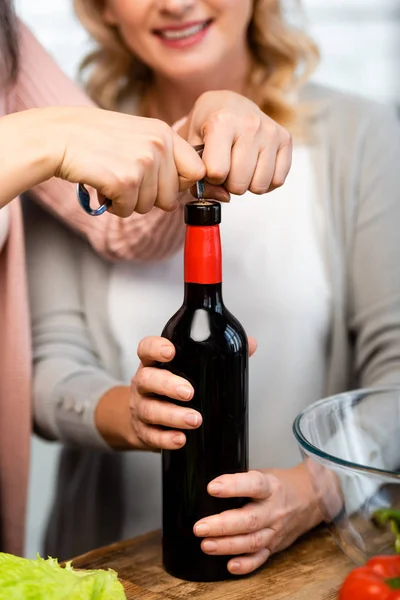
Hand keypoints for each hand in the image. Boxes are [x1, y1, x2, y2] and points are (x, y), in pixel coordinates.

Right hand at [0, 107, 204, 213]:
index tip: (161, 185)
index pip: (197, 172)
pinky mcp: (125, 181)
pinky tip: (102, 186)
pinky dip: (113, 205)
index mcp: (164, 133)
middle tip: (127, 181)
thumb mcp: (138, 133)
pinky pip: (127, 210)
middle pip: (172, 197)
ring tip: (111, 178)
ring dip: (128, 201)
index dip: (180, 185)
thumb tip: (192, 182)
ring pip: (149, 207)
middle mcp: (158, 146)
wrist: (58, 136)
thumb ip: (165, 154)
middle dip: (150, 198)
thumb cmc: (96, 137)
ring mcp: (143, 163)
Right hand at [129, 335, 256, 450]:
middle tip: (189, 392)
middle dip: (168, 385)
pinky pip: (151, 436)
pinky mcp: (143, 432)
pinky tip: (180, 439)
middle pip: (147, 379)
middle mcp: (143, 384)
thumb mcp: (185, 369)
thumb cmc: (169, 388)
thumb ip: (217, 355)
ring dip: (172, 415)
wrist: (141, 419)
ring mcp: (140, 408)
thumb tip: (250, 345)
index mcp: (154, 364)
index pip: (146, 349)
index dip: (155, 347)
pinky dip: (166, 438)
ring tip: (194, 420)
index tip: (170, 350)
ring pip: (150, 410)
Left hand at [178, 90, 291, 200]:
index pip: (217, 172)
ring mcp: (271, 132)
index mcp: (222, 122)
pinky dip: (265, 182)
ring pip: (260, 185)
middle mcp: (250, 124)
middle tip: (226, 168)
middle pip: (239, 183)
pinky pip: (277, 181)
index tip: (209, 165)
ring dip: (247, 184)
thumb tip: (224, 197)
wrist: (228, 104)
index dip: (210, 177)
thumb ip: (197, 176)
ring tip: (240, 167)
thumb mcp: (191, 146)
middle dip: (229, 184)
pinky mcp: (286, 139)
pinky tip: (255, 168)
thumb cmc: (206, 127)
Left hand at [193, 464, 322, 575]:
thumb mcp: (264, 473)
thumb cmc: (279, 485)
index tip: (212, 488)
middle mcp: (274, 510)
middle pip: (249, 520)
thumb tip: (211, 487)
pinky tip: (230, 565)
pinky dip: (246, 564)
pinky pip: (261, 558)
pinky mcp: (275, 545)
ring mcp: (275, 530)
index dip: (233, 486)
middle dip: (222, 525)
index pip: (253, 485)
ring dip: (227, 546)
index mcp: (270, 487)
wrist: (310, 499)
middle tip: (199, 527)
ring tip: (206, 544)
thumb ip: (241, 481)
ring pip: (252, 541)